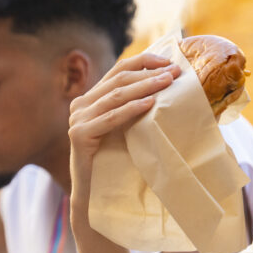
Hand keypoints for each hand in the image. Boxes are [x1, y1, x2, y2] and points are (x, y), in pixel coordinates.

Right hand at [68, 54, 179, 197]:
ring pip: (115, 96)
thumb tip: (168, 82)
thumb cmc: (114, 159)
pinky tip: (150, 103)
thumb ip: (134, 106)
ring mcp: (77, 119)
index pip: (118, 70)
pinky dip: (131, 108)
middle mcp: (80, 105)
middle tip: (174, 72)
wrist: (94, 191)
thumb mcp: (125, 126)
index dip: (143, 61)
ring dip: (144, 86)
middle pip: (118, 80)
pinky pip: (111, 117)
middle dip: (148, 74)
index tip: (169, 62)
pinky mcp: (79, 135)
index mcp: (90, 98)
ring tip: (167, 83)